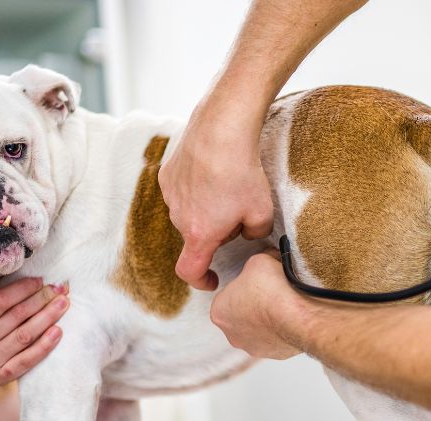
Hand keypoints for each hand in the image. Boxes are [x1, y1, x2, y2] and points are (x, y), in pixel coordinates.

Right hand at [0, 277, 69, 391]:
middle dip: (41, 299)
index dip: (23, 289)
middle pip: (16, 316)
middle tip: (60, 289)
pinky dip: (45, 344)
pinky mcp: (3, 375)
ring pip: (25, 336)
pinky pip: (28, 359)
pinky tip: (58, 331)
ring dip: (48, 317)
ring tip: (63, 304)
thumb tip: (28, 278)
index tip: (41, 280)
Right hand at [159, 93, 273, 290]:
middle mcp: (178, 217)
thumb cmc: (242, 172)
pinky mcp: (167, 173)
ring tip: (229, 184)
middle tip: (240, 209)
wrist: (221, 129)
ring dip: (207, 208)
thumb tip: (248, 232)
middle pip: (197, 236)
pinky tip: (215, 170)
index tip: (211, 279)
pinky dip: (198, 188)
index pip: (189, 271)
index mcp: (199, 234)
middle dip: (217, 231)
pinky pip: (183, 190)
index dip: (200, 281)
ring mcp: (170, 194)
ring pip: (190, 212)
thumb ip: (256, 233)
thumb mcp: (263, 212)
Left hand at [210, 250, 303, 359]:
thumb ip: (254, 263)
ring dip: (267, 319)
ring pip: (257, 329)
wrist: (299, 316)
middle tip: (270, 292)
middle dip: (252, 304)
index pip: (226, 295)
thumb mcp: (258, 261)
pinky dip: (282, 329)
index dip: (242, 285)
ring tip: (283, 304)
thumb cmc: (274, 290)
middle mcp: (231, 334)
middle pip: (240, 314)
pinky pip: (275, 339)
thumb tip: (266, 259)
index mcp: (219, 311)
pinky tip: (291, 316)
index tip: (256, 281)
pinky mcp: (274, 354)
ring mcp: (253, 347)